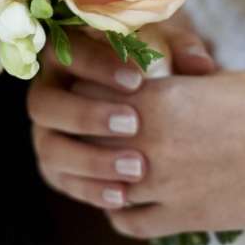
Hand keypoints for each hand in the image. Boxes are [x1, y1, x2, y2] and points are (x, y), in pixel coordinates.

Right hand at [28, 19, 216, 210]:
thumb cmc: (153, 65)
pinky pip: (63, 182)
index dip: (97, 67)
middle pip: (43, 104)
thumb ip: (182, 49)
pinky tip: (125, 196)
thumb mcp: (166, 48)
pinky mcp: (56, 166)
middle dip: (87, 115)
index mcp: (64, 54)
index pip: (67, 53)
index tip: (137, 80)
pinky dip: (92, 190)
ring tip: (136, 167)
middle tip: (133, 124)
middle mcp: (46, 92)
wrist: (142, 105)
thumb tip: (200, 65)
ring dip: (90, 160)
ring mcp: (45, 132)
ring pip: (50, 148)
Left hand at [32, 64, 244, 237]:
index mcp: (160, 100)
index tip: (86, 88)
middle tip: (83, 126)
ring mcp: (167, 186)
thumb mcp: (217, 81)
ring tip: (97, 162)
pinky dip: (119, 209)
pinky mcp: (186, 218)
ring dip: (95, 172)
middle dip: (82, 131)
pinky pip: (130, 221)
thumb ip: (174, 87)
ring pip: (102, 183)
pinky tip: (123, 198)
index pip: (89, 94)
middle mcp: (153, 144)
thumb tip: (150, 85)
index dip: (84, 90)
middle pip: (86, 138)